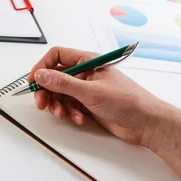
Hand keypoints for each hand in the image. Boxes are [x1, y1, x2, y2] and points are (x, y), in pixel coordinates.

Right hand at [29, 46, 180, 177]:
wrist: (147, 124)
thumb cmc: (127, 101)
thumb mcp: (91, 91)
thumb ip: (63, 83)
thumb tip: (41, 75)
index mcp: (87, 61)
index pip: (57, 56)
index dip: (42, 67)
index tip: (33, 81)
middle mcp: (85, 73)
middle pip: (54, 77)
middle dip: (47, 91)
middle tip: (42, 103)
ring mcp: (85, 89)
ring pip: (59, 94)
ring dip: (58, 105)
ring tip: (64, 114)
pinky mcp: (87, 104)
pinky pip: (68, 106)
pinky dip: (69, 113)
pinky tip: (78, 118)